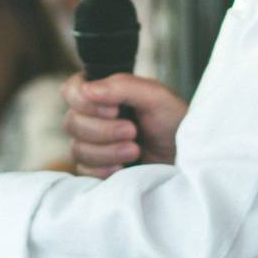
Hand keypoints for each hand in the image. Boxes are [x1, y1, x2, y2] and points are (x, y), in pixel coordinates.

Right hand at [62, 73, 187, 177]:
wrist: (186, 158)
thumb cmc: (174, 122)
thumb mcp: (155, 96)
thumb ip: (122, 86)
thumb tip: (87, 89)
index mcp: (103, 93)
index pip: (72, 91)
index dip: (86, 102)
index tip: (115, 109)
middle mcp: (93, 117)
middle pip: (72, 122)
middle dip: (104, 130)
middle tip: (133, 132)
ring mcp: (92, 144)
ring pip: (78, 148)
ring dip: (108, 151)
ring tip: (135, 150)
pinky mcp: (95, 169)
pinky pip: (85, 170)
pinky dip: (106, 169)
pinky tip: (125, 167)